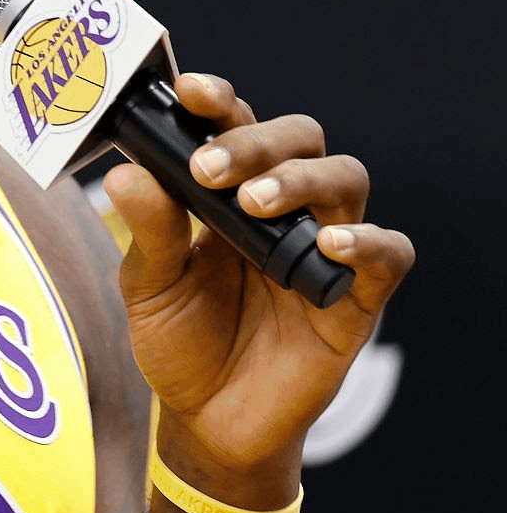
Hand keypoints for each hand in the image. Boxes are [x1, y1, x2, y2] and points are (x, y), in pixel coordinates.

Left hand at [101, 72, 413, 508]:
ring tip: (255, 203)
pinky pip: (387, 254)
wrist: (206, 420)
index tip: (189, 91)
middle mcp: (284, 210)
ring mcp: (323, 249)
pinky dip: (366, 240)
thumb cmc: (180, 341)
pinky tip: (327, 243)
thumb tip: (125, 174)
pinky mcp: (356, 298)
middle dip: (256, 141)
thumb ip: (148, 231)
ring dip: (301, 179)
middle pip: (299, 139)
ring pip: (345, 179)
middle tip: (210, 169)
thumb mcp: (149, 286)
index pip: (237, 127)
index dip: (220, 102)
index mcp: (229, 194)